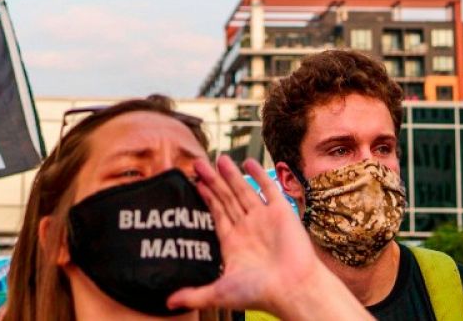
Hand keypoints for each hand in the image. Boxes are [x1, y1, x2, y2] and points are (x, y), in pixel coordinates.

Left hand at [168, 156, 346, 316]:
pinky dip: (259, 175)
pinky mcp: (281, 212)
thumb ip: (195, 295)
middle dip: (213, 181)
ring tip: (220, 158)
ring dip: (231, 175)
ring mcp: (264, 219)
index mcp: (234, 243)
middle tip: (199, 163)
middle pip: (226, 198)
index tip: (196, 182)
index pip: (217, 214)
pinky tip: (249, 163)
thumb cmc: (260, 293)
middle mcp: (248, 228)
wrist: (293, 288)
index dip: (207, 198)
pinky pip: (268, 189)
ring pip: (244, 191)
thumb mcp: (220, 293)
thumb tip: (169, 303)